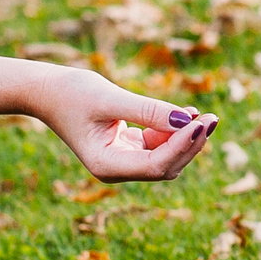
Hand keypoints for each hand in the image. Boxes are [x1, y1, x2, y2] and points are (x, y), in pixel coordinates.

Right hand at [0, 55, 216, 183]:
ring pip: (166, 157)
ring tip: (206, 115)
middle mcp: (116, 169)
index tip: (202, 123)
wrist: (46, 90)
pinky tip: (188, 113)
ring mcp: (122, 160)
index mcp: (106, 165)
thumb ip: (148, 111)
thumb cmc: (71, 93)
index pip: (156, 165)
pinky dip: (174, 131)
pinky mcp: (127, 147)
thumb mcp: (110, 98)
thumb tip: (186, 120)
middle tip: (214, 118)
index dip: (183, 146)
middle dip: (191, 143)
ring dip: (186, 138)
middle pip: (166, 166)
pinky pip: (159, 145)